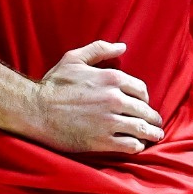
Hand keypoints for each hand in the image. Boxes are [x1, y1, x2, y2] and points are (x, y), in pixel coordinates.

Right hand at [25, 42, 164, 153]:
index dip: (145, 98)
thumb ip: (100, 49)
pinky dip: (137, 146)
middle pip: (145, 110)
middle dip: (153, 118)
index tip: (144, 104)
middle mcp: (115, 99)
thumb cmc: (53, 84)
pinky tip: (136, 146)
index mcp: (111, 78)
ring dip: (151, 134)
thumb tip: (122, 47)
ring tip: (155, 137)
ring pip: (141, 128)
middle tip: (156, 124)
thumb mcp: (74, 59)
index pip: (141, 90)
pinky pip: (130, 145)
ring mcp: (110, 121)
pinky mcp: (102, 140)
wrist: (36, 110)